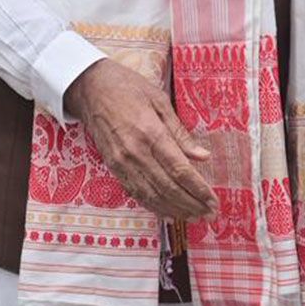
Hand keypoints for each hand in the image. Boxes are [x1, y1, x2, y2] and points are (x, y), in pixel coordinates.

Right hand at [64, 59, 216, 220]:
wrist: (91, 89)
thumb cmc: (129, 88)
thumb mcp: (160, 101)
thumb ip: (180, 133)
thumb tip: (203, 156)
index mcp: (150, 133)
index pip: (179, 169)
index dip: (198, 189)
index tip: (214, 200)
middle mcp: (135, 152)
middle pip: (167, 187)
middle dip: (191, 204)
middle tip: (210, 214)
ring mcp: (121, 162)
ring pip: (151, 195)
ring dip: (175, 210)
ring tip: (195, 217)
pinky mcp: (113, 167)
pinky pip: (136, 193)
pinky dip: (154, 206)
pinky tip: (169, 213)